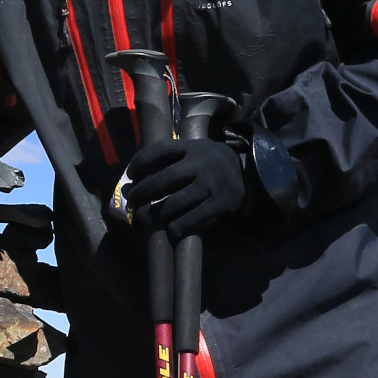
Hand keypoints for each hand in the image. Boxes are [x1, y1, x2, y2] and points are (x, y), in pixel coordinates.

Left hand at [123, 134, 248, 235]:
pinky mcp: (222, 202)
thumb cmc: (210, 165)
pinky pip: (197, 217)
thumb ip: (172, 157)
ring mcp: (212, 183)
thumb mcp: (195, 151)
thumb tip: (136, 175)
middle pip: (165, 179)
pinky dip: (181, 225)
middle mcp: (201, 163)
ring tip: (142, 219)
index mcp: (192, 147)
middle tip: (134, 203)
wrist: (247, 173)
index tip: (131, 174)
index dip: (141, 161)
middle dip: (143, 192)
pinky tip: (171, 230)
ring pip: (177, 201)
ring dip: (156, 213)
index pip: (161, 150)